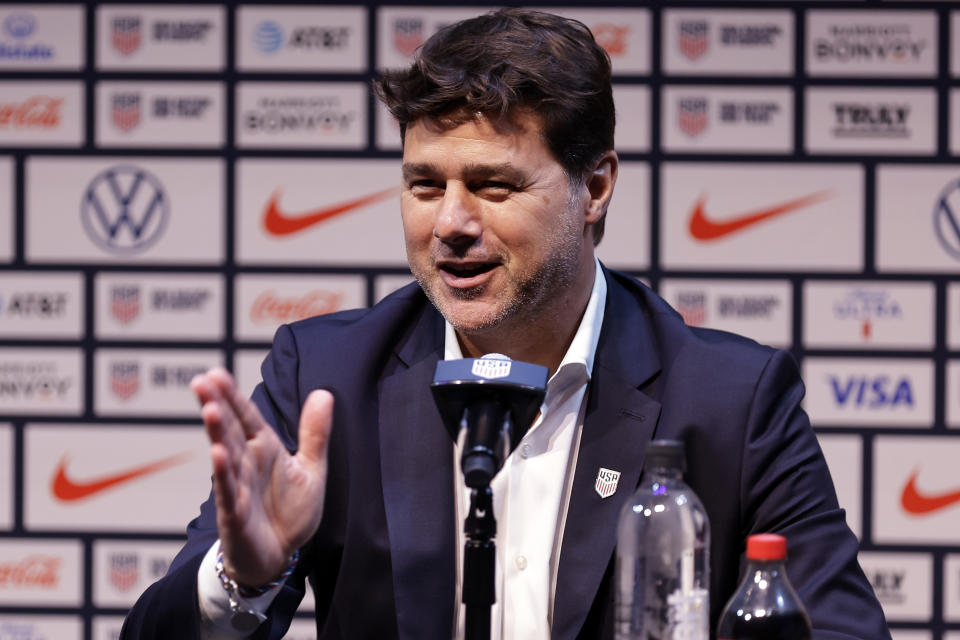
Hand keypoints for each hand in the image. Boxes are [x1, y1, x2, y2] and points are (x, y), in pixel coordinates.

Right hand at [191, 367, 331, 586]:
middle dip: (216, 405)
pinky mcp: (236, 514)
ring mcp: (238, 487)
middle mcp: (247, 463)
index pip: (247, 417)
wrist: (280, 556)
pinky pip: (228, 491)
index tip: (215, 373)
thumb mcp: (311, 468)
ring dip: (217, 434)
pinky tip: (217, 454)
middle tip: (202, 381)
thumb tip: (324, 392)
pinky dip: (223, 474)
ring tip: (210, 409)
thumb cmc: (289, 512)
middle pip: (230, 430)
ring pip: (226, 456)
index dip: (233, 396)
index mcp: (264, 449)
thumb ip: (315, 432)